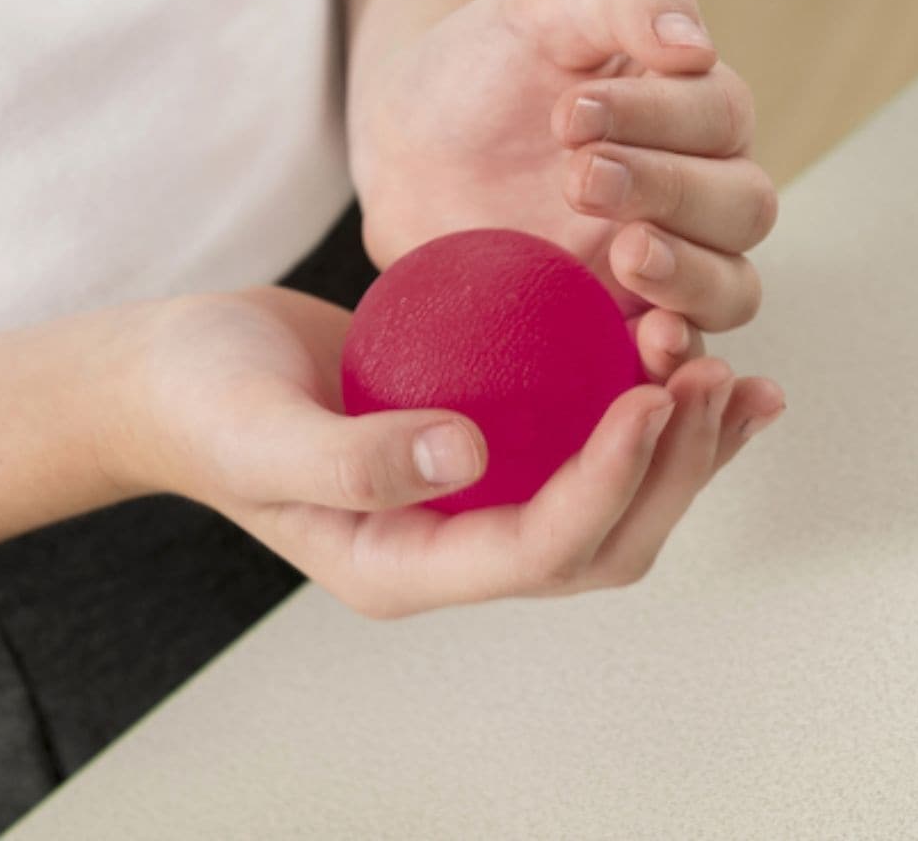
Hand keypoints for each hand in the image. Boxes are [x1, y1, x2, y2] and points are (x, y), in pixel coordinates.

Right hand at [106, 290, 782, 618]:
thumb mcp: (258, 435)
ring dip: (682, 445)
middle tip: (714, 381)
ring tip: (733, 378)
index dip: (606, 483)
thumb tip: (463, 456)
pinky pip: (576, 432)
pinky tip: (678, 350)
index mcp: (404, 567)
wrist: (183, 370)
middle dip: (672, 474)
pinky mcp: (482, 433)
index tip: (651, 395)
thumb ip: (350, 460)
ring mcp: (471, 492)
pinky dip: (641, 402)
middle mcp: (453, 541)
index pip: (535, 546)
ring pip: (609, 495)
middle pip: (599, 541)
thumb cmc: (202, 404)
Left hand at [349, 0, 778, 386]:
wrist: (409, 145)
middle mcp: (688, 194)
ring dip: (691, 278)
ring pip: (731, 289)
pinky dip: (672, 358)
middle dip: (670, 191)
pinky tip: (646, 344)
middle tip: (579, 178)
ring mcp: (654, 268)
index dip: (660, 119)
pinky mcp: (610, 325)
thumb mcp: (546, 5)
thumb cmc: (484, 65)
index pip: (720, 118)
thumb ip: (626, 0)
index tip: (565, 114)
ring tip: (626, 253)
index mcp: (686, 112)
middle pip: (742, 210)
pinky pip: (669, 357)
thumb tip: (696, 44)